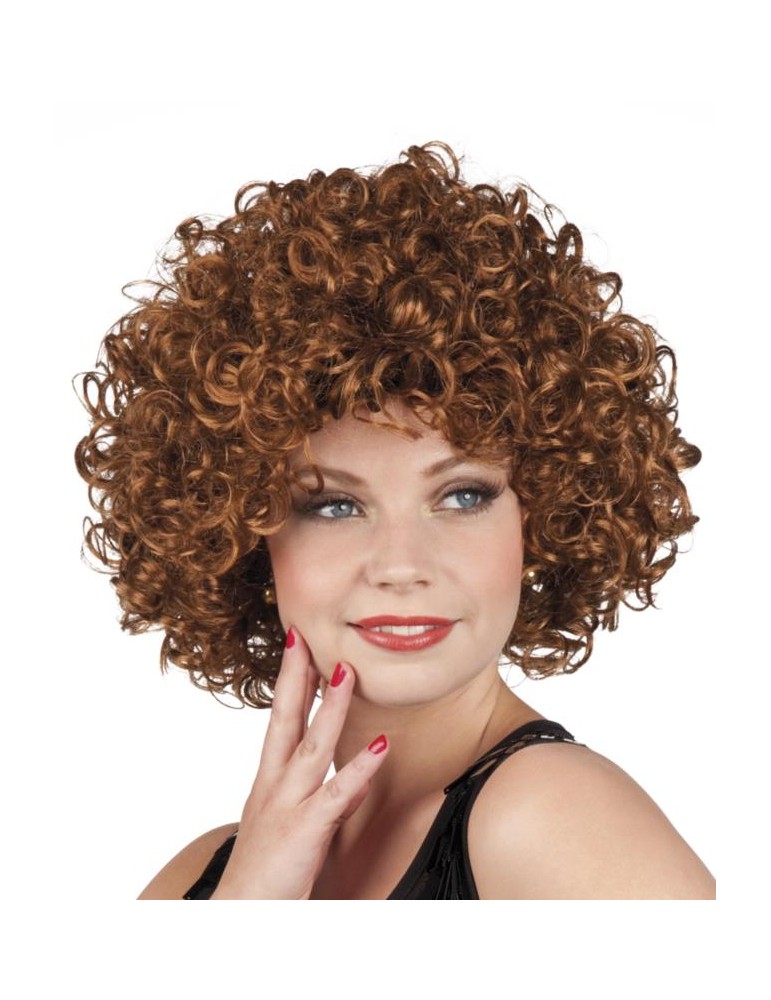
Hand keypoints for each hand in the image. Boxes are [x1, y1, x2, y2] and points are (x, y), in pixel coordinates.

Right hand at [210, 626, 388, 898]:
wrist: (239, 917)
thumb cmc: (267, 874)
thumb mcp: (293, 827)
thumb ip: (323, 800)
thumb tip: (350, 779)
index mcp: (269, 780)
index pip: (280, 719)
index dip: (289, 680)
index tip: (297, 645)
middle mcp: (274, 784)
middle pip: (286, 719)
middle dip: (297, 675)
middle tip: (305, 636)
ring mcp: (287, 804)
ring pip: (313, 746)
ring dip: (331, 707)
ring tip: (348, 672)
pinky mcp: (305, 830)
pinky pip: (336, 795)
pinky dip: (358, 770)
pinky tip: (378, 747)